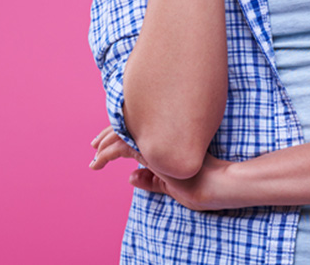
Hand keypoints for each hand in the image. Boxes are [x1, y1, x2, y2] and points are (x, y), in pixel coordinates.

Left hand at [90, 126, 237, 210]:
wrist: (214, 182)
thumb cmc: (199, 183)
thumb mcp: (169, 183)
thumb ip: (150, 179)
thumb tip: (131, 177)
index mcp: (166, 138)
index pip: (140, 128)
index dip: (122, 131)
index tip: (109, 139)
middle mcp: (160, 134)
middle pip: (129, 127)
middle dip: (109, 135)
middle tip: (94, 143)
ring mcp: (156, 139)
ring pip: (123, 134)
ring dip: (105, 145)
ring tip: (94, 157)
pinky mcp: (152, 149)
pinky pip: (122, 147)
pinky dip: (107, 153)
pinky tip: (99, 160)